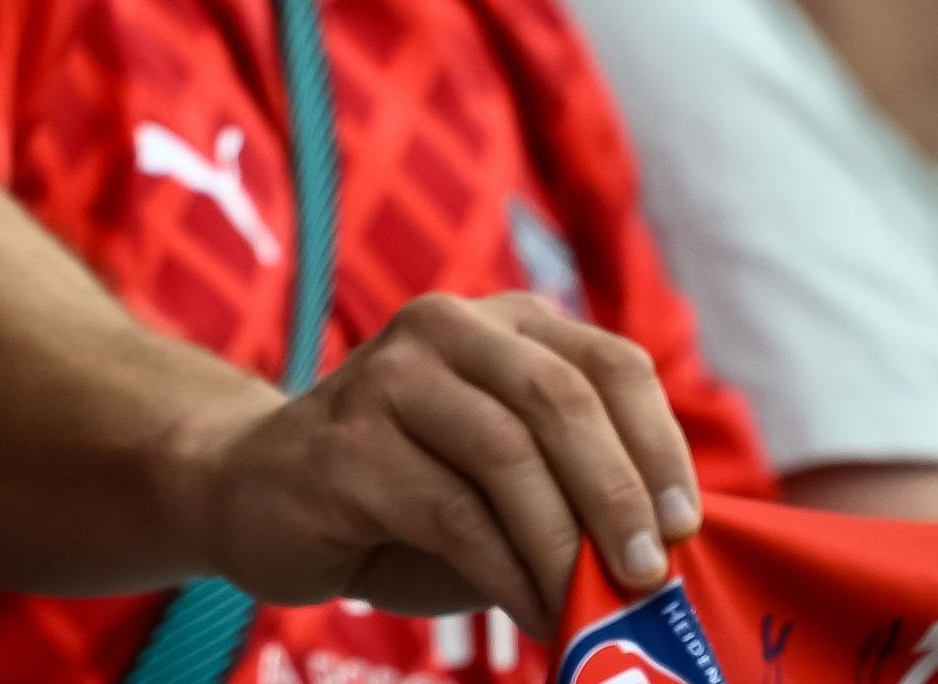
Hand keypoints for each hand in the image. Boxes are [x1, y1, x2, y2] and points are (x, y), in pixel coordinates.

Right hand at [164, 293, 701, 624]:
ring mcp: (388, 379)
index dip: (659, 445)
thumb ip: (568, 488)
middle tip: (652, 576)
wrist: (250, 491)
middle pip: (561, 400)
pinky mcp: (347, 446)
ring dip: (566, 544)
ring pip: (508, 455)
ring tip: (594, 608)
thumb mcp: (498, 478)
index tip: (687, 526)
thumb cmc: (399, 493)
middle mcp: (447, 330)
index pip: (610, 364)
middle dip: (619, 495)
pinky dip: (509, 573)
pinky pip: (452, 512)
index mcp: (502, 325)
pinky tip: (533, 613)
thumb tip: (667, 557)